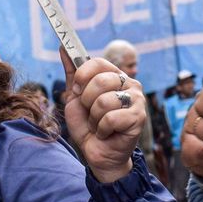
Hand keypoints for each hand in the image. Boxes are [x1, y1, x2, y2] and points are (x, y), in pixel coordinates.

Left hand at [61, 53, 144, 183]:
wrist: (98, 154)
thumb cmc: (89, 126)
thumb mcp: (75, 98)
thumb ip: (72, 74)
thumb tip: (63, 47)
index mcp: (115, 76)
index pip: (97, 62)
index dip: (83, 76)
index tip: (78, 90)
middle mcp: (130, 84)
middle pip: (100, 81)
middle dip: (87, 101)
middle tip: (91, 113)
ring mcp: (137, 100)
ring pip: (104, 101)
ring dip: (94, 119)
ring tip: (100, 125)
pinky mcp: (139, 117)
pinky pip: (111, 118)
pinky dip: (102, 129)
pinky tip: (107, 133)